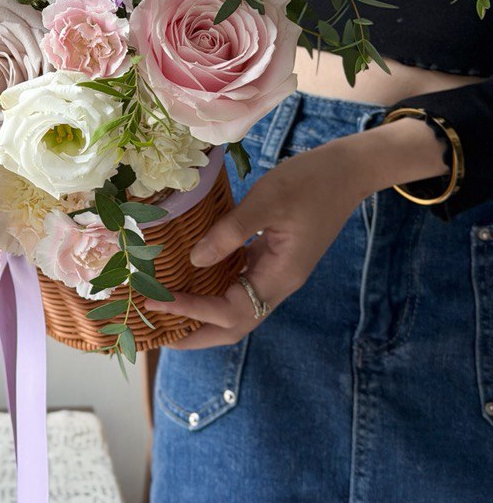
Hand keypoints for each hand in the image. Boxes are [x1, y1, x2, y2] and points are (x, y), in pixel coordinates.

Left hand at [150, 115, 446, 349]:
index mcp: (281, 276)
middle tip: (155, 328)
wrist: (346, 170)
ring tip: (165, 310)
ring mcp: (276, 272)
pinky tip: (189, 277)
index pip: (232, 312)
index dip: (193, 311)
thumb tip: (195, 260)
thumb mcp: (267, 200)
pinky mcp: (271, 257)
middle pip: (235, 325)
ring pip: (236, 307)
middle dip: (195, 332)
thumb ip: (231, 232)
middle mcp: (278, 283)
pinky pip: (238, 283)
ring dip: (202, 314)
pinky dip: (212, 288)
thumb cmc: (309, 180)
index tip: (156, 302)